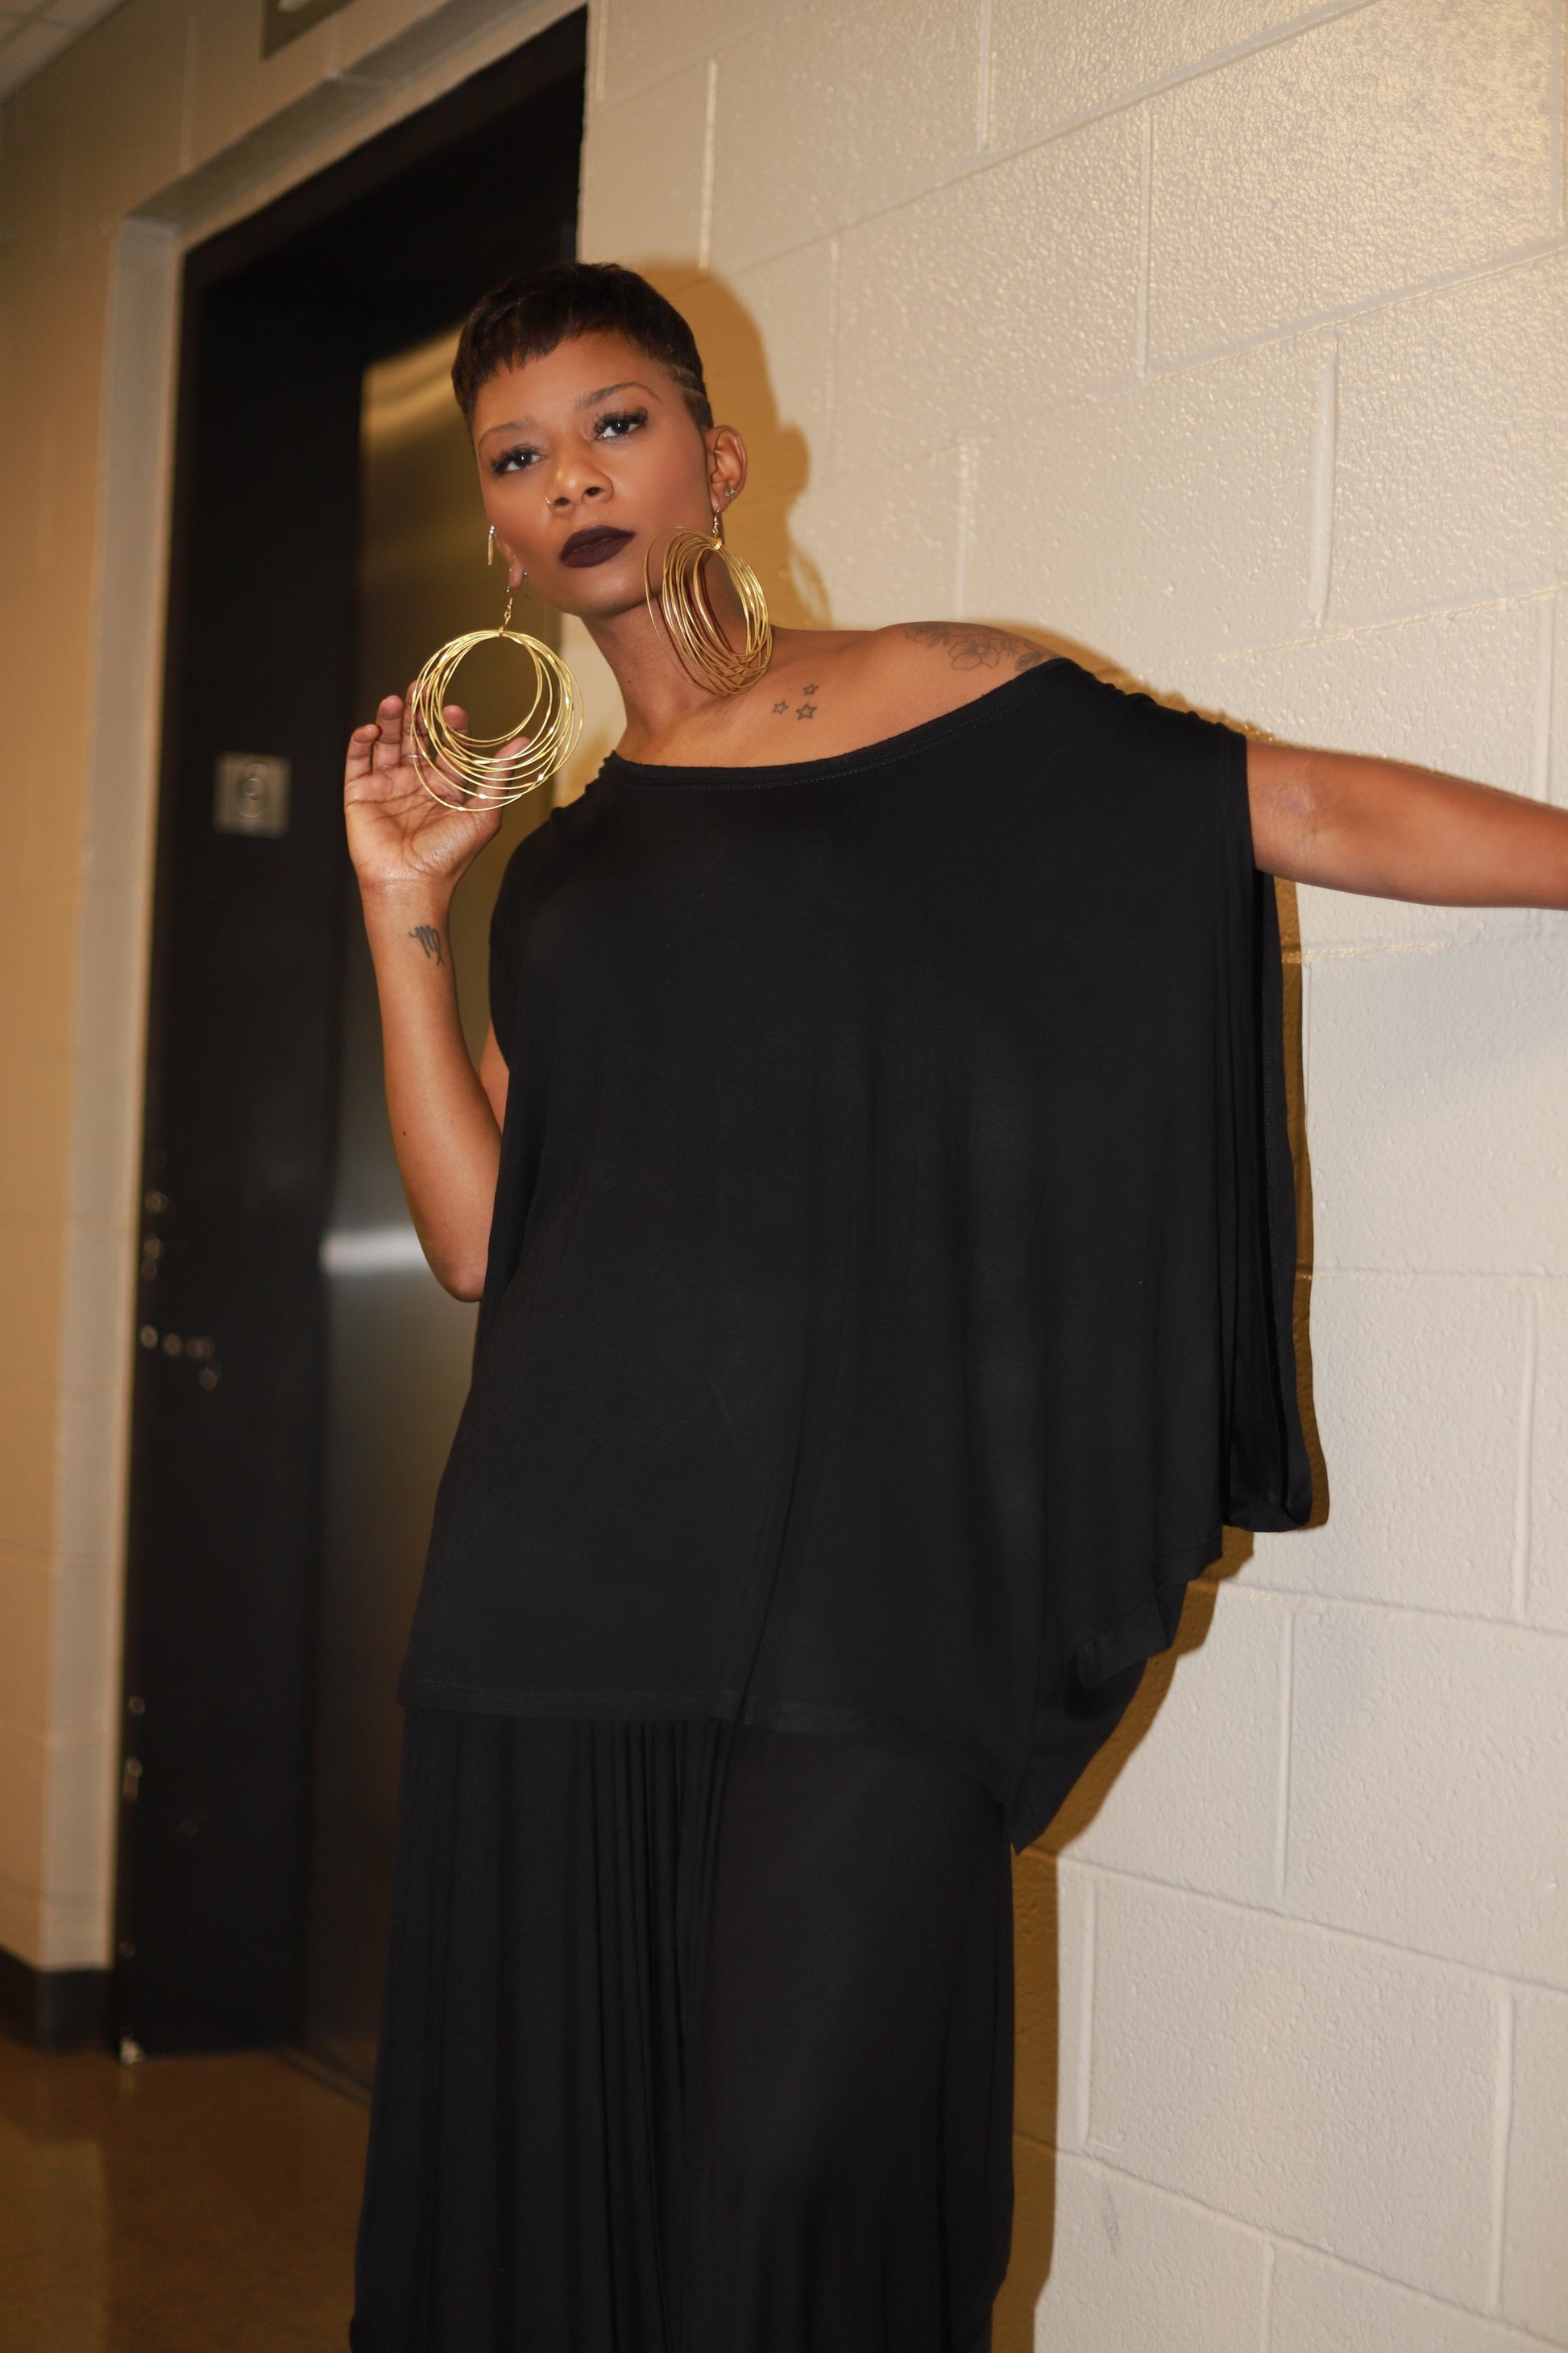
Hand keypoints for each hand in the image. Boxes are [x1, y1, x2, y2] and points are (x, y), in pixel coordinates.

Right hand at [344, 690, 506, 896]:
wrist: (410, 884)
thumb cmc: (448, 856)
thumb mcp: (483, 813)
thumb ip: (498, 777)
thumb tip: (523, 745)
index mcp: (443, 787)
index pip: (446, 747)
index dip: (450, 727)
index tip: (454, 710)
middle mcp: (415, 783)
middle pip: (415, 737)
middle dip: (418, 712)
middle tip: (422, 686)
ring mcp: (386, 786)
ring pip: (387, 742)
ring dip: (391, 719)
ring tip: (397, 699)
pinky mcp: (359, 793)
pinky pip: (357, 760)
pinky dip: (361, 741)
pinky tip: (372, 729)